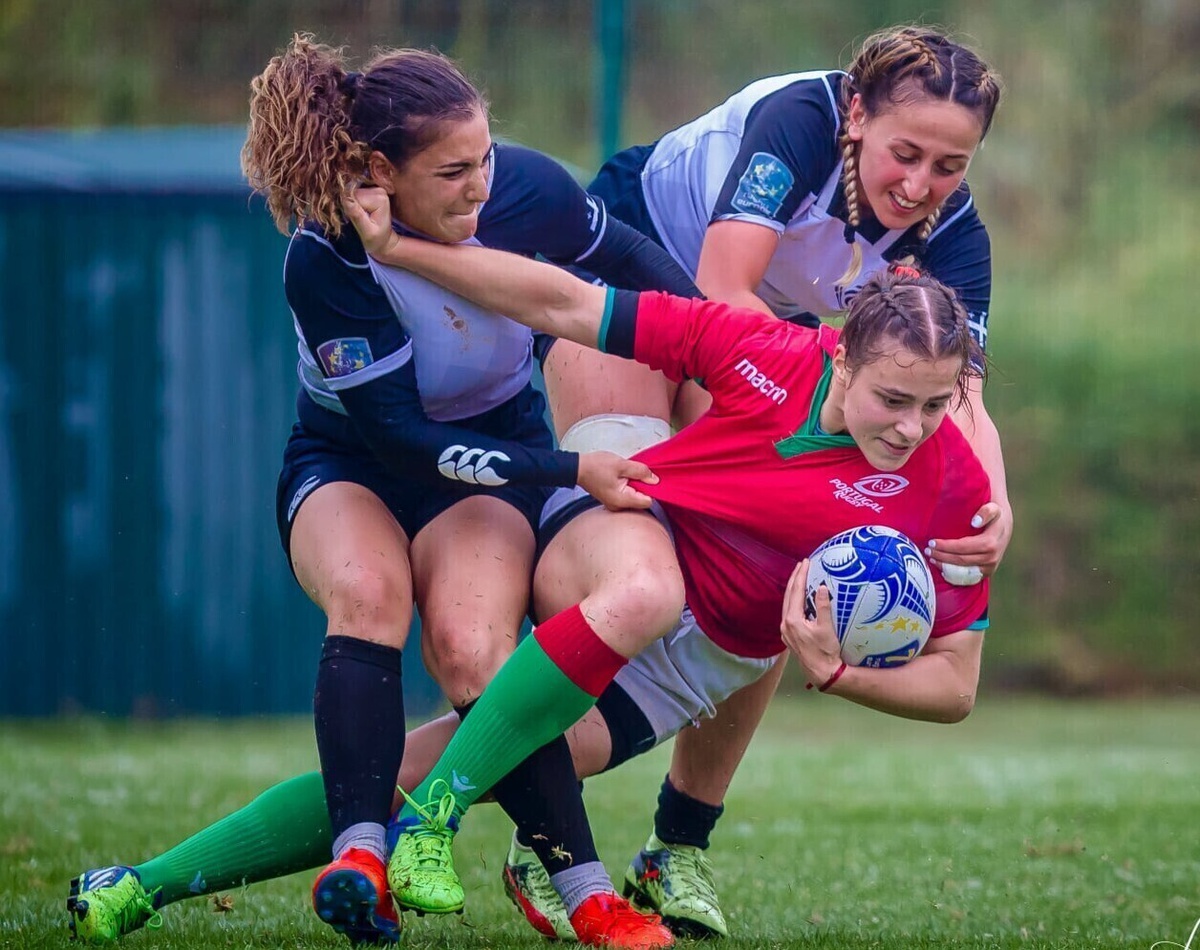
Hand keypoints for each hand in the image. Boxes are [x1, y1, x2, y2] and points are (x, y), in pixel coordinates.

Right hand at [341, 185, 400, 257]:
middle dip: (350, 207)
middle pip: (352, 193)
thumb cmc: (376, 239)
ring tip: (360, 217)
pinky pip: (354, 194)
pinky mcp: (371, 191)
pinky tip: (360, 212)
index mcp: (380, 199)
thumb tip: (346, 199)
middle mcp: (379, 191)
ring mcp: (376, 190)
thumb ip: (357, 215)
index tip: (356, 221)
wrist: (384, 240)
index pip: (353, 198)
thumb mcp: (367, 232)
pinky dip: (353, 203)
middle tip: (358, 220)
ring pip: (352, 193)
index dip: (349, 210)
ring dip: (352, 206)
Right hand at [575, 451, 658, 510]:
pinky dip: (628, 487)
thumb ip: (640, 472)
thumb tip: (655, 480)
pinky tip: (622, 478)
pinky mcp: (612, 500)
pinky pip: (627, 495)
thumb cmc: (596, 466)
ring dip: (635, 486)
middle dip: (643, 487)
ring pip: (634, 497)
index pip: (648, 501)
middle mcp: (618, 507)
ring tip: (626, 474)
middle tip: (635, 473)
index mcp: (622, 500)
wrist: (578, 468)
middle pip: (641, 500)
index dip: (651, 489)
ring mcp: (615, 505)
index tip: (647, 477)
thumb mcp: (622, 464)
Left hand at [779, 558, 842, 685]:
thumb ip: (823, 606)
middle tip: (802, 565)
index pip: (796, 592)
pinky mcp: (789, 635)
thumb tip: (822, 587)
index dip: (801, 575)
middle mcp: (785, 623)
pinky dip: (793, 601)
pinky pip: (789, 612)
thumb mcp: (826, 628)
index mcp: (793, 620)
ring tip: (800, 577)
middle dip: (795, 579)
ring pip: (787, 604)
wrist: (821, 672)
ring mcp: (785, 630)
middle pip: (788, 595)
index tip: (806, 562)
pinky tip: (799, 598)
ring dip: (793, 589)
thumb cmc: (825, 651)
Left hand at [925, 499, 1011, 578]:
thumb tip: (975, 521)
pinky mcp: (986, 573)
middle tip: (927, 550)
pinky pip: (967, 578)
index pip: (963, 547)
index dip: (946, 546)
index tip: (931, 542)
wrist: (1004, 527)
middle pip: (960, 560)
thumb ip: (986, 511)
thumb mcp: (993, 508)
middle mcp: (991, 558)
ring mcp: (989, 568)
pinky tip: (941, 567)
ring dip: (944, 566)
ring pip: (962, 571)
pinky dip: (952, 574)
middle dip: (941, 556)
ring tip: (931, 558)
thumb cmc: (995, 516)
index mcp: (990, 543)